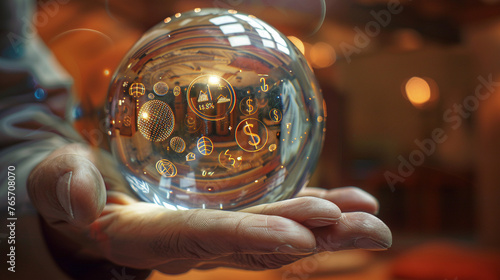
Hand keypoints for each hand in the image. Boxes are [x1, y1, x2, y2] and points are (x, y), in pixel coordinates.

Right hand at [27, 143, 390, 276]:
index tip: (304, 235)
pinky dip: (309, 210)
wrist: (88, 211)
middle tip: (372, 228)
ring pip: (276, 234)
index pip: (209, 239)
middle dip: (316, 237)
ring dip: (327, 227)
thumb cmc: (68, 194)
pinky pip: (273, 217)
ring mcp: (215, 235)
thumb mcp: (56, 185)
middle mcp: (194, 244)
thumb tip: (79, 198)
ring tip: (373, 216)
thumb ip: (63, 190)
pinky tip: (344, 202)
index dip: (253, 237)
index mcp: (154, 237)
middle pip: (260, 244)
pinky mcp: (226, 222)